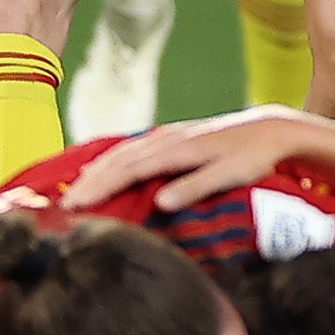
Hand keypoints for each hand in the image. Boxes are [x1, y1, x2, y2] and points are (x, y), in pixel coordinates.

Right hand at [60, 108, 307, 215]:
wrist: (270, 128)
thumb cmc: (253, 155)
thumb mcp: (232, 173)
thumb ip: (196, 187)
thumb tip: (161, 203)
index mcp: (177, 149)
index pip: (128, 170)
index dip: (100, 187)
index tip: (75, 205)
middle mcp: (166, 139)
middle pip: (118, 160)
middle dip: (89, 182)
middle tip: (63, 205)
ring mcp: (168, 136)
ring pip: (122, 152)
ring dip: (96, 170)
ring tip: (74, 190)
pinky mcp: (172, 137)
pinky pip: (132, 148)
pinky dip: (111, 159)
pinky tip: (103, 169)